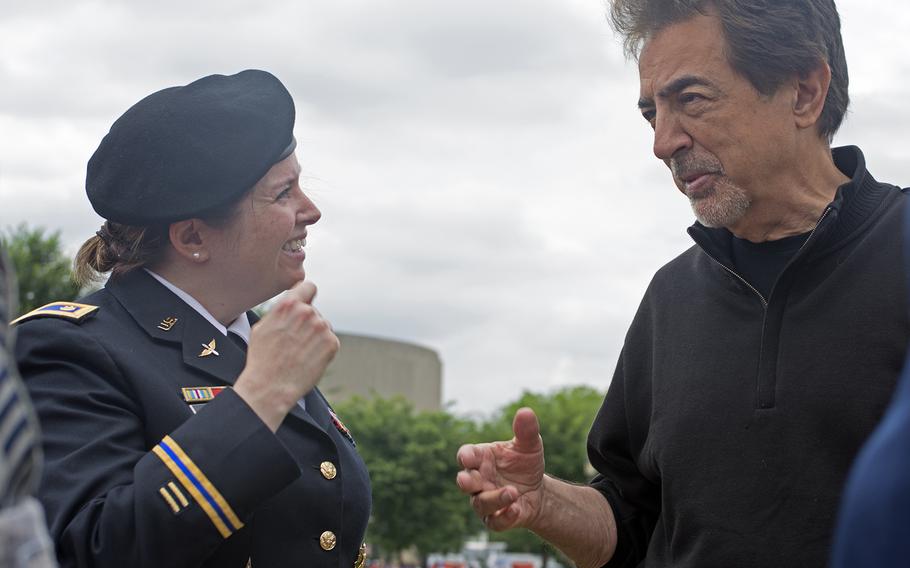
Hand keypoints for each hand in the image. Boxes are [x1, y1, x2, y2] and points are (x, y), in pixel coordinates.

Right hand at [234, 280, 338, 430]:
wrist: (270, 387)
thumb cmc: (262, 359)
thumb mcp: (262, 327)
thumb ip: (280, 311)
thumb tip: (291, 303)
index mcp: (288, 304)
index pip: (308, 286)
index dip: (306, 295)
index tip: (304, 303)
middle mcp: (307, 312)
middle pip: (314, 311)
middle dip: (307, 323)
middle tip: (294, 341)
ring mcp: (322, 328)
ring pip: (322, 326)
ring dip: (315, 336)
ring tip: (299, 353)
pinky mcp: (332, 343)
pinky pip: (330, 340)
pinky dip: (322, 349)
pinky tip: (308, 359)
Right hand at [456, 407, 545, 530]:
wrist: (538, 491)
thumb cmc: (525, 464)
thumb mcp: (530, 446)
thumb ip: (526, 430)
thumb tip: (525, 411)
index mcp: (481, 458)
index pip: (466, 455)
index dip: (465, 456)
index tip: (467, 458)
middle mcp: (479, 480)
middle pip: (465, 481)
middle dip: (465, 481)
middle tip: (468, 480)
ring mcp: (485, 500)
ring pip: (480, 503)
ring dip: (494, 499)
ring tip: (512, 492)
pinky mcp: (496, 519)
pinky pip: (495, 522)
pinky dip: (504, 517)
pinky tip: (515, 509)